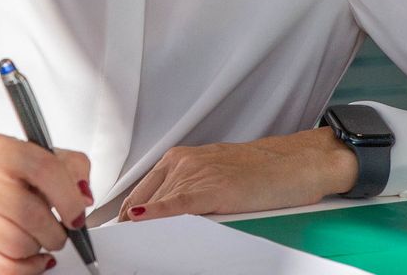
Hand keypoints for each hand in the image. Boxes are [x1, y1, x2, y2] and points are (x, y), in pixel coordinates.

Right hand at [0, 132, 92, 274]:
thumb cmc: (11, 177)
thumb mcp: (44, 160)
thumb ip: (73, 170)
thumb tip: (82, 195)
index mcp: (0, 149)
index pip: (44, 169)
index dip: (69, 199)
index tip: (77, 216)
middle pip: (29, 213)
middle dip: (54, 232)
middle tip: (59, 232)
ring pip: (16, 245)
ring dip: (37, 249)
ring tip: (38, 240)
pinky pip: (1, 268)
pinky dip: (25, 269)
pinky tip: (30, 258)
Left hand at [118, 127, 357, 221]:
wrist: (295, 164)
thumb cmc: (262, 173)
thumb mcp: (214, 179)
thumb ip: (186, 195)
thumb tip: (160, 219)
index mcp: (179, 160)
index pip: (139, 192)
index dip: (124, 215)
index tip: (111, 231)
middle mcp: (182, 163)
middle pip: (141, 200)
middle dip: (128, 225)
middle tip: (113, 244)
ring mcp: (195, 174)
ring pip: (156, 204)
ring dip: (140, 227)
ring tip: (124, 245)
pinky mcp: (212, 188)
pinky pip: (177, 204)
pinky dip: (157, 215)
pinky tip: (141, 221)